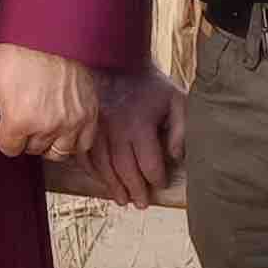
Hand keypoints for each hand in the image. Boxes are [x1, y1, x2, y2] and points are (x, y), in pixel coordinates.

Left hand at [0, 41, 98, 164]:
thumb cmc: (15, 51)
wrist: (52, 30)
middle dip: (26, 135)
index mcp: (19, 120)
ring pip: (58, 152)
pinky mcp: (89, 115)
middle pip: (32, 149)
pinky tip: (63, 124)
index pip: (8, 148)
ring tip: (43, 119)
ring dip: (48, 141)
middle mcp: (48, 126)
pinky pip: (83, 144)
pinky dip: (73, 139)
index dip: (5, 132)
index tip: (8, 114)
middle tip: (26, 110)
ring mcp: (72, 122)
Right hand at [72, 62, 185, 204]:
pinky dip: (92, 171)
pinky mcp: (85, 126)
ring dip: (112, 186)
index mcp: (140, 126)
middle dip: (134, 190)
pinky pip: (85, 155)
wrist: (118, 62)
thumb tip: (177, 156)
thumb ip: (182, 129)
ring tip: (121, 200)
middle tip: (140, 204)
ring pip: (103, 166)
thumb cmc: (151, 86)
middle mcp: (116, 131)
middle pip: (125, 170)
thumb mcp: (176, 101)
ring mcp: (97, 130)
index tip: (161, 184)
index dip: (157, 179)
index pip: (150, 164)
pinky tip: (100, 180)